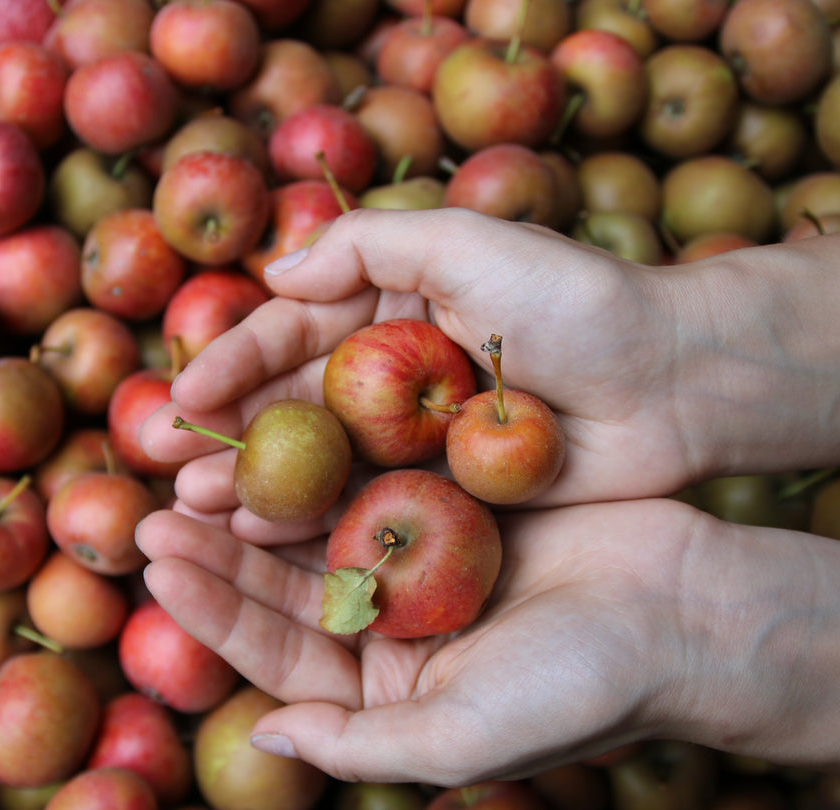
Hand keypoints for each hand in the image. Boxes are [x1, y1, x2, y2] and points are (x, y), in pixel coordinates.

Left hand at [136, 496, 715, 786]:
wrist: (694, 613)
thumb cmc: (584, 686)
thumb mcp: (462, 736)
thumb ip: (359, 746)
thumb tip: (263, 740)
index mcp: (390, 694)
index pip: (281, 656)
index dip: (216, 613)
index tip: (157, 566)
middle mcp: (398, 635)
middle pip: (287, 592)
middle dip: (219, 553)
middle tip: (151, 511)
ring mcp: (427, 571)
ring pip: (321, 535)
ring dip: (261, 504)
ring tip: (196, 467)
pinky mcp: (460, 514)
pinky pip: (378, 485)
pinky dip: (331, 465)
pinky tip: (282, 432)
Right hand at [139, 207, 702, 542]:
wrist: (674, 383)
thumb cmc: (575, 302)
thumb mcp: (469, 243)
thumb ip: (370, 244)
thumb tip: (274, 270)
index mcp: (395, 311)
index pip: (293, 335)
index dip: (234, 362)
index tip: (183, 393)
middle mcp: (397, 378)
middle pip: (291, 407)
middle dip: (226, 433)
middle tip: (166, 465)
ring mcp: (419, 443)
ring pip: (319, 465)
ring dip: (255, 483)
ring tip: (195, 507)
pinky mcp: (448, 497)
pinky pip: (366, 508)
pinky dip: (313, 521)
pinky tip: (264, 537)